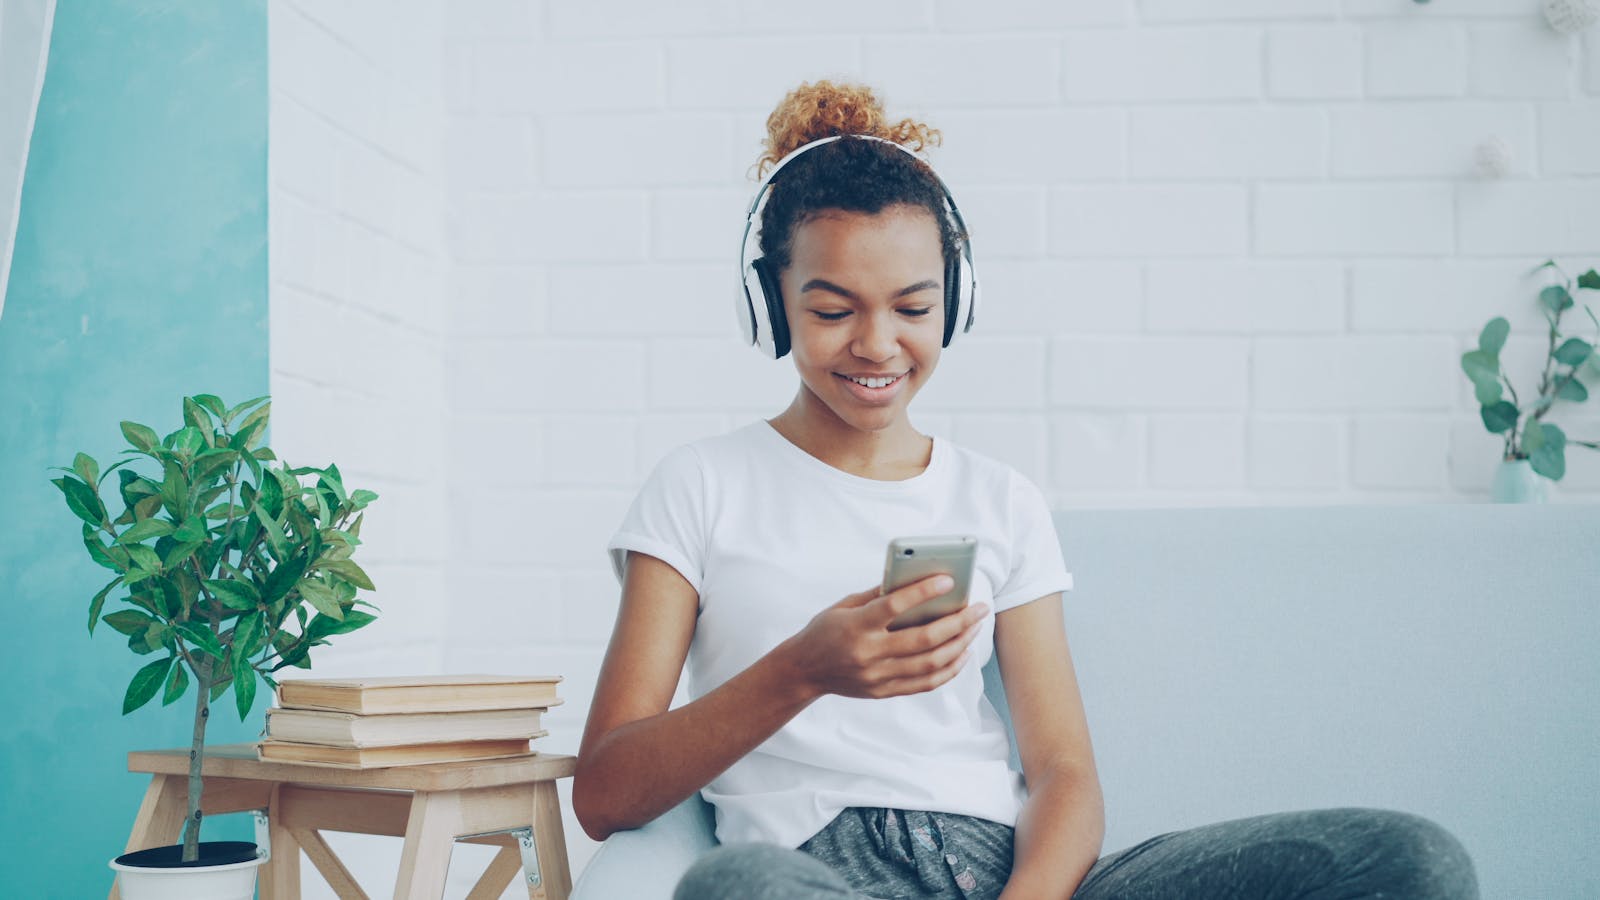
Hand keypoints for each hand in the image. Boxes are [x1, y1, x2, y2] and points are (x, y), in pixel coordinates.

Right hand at [780, 575, 988, 700]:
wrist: (803, 671)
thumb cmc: (825, 630)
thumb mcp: (845, 605)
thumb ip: (879, 595)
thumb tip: (917, 580)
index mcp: (855, 626)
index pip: (894, 607)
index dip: (923, 592)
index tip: (949, 580)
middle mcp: (868, 654)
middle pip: (923, 640)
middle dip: (958, 622)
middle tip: (978, 608)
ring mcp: (877, 677)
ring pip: (930, 664)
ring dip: (959, 644)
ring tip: (975, 628)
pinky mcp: (884, 691)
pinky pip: (926, 684)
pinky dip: (949, 669)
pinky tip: (961, 653)